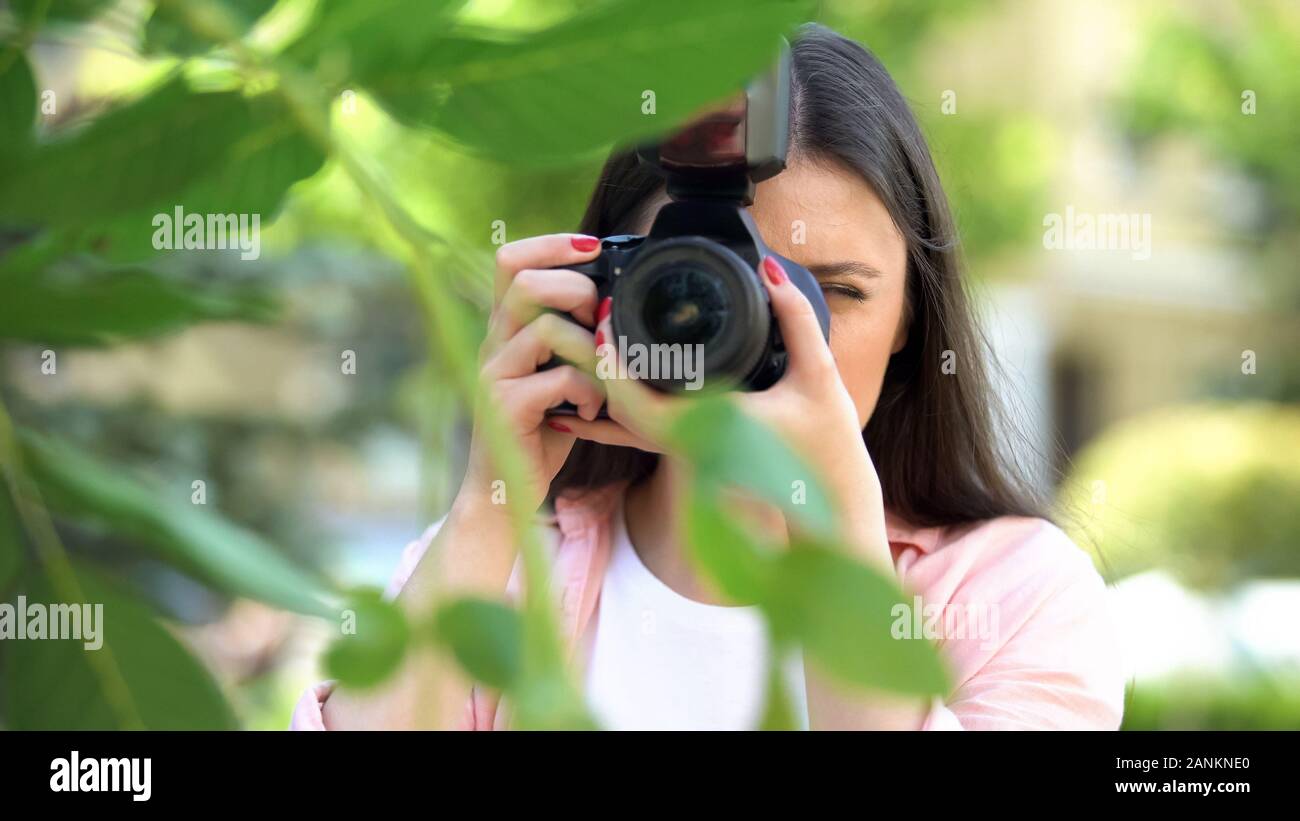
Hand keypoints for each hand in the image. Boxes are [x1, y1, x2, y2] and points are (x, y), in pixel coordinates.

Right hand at [456, 233, 606, 517]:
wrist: (506, 491)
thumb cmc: (542, 430)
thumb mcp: (558, 372)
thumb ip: (572, 336)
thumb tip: (615, 300)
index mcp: (504, 328)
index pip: (511, 260)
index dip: (552, 244)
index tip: (594, 247)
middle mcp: (492, 343)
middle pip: (525, 282)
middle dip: (577, 290)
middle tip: (600, 320)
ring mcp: (493, 373)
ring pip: (546, 328)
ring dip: (590, 349)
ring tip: (601, 378)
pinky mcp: (504, 407)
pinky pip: (557, 378)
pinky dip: (588, 392)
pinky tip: (592, 411)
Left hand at [562, 256, 888, 557]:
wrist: (835, 504)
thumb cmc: (830, 446)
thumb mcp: (819, 374)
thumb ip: (796, 318)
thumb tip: (769, 268)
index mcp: (709, 429)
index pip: (634, 399)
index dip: (609, 360)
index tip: (606, 317)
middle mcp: (691, 447)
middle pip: (618, 410)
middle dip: (600, 364)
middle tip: (600, 317)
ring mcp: (689, 455)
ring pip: (625, 425)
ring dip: (606, 385)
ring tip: (601, 338)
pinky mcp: (694, 456)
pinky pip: (642, 435)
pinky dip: (619, 411)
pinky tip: (598, 396)